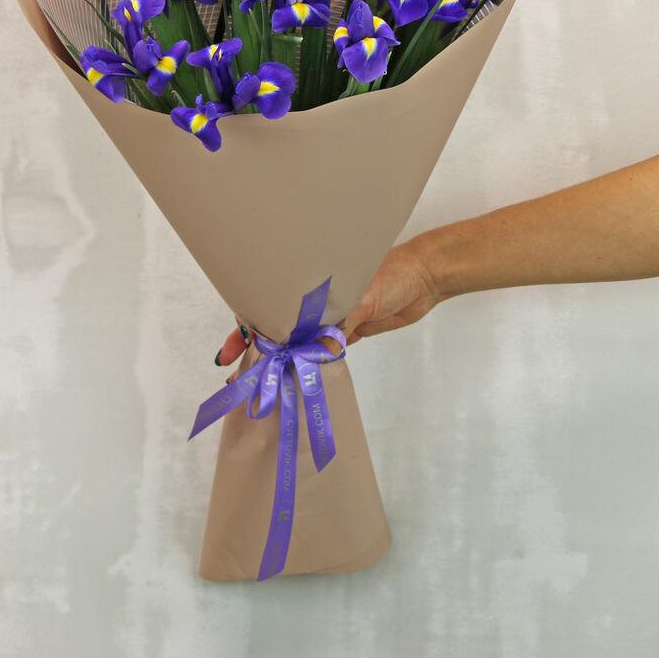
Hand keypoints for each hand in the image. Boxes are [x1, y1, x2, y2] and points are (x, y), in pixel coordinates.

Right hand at [213, 237, 443, 369]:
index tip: (231, 348)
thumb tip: (319, 354)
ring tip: (261, 383)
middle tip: (233, 375)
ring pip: (297, 341)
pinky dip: (310, 364)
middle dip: (256, 349)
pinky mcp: (348, 331)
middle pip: (277, 326)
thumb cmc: (392, 274)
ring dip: (282, 360)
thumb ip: (339, 324)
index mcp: (308, 281)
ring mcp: (330, 317)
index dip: (248, 326)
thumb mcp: (363, 297)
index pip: (268, 303)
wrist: (426, 278)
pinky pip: (322, 350)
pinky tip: (296, 379)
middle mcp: (314, 300)